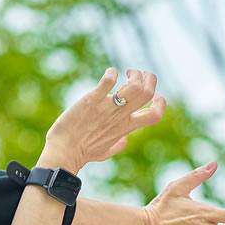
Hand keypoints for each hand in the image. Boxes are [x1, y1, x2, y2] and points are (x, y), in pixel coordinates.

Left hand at [43, 67, 165, 170]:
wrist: (64, 151)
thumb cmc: (82, 152)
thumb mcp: (106, 152)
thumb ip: (119, 145)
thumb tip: (125, 139)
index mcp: (126, 127)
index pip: (155, 114)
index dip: (160, 102)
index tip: (155, 94)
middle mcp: (120, 116)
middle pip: (147, 93)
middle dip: (149, 78)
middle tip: (137, 74)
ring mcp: (107, 108)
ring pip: (134, 87)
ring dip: (134, 74)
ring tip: (127, 72)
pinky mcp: (91, 101)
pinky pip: (107, 83)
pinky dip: (112, 74)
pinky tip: (110, 73)